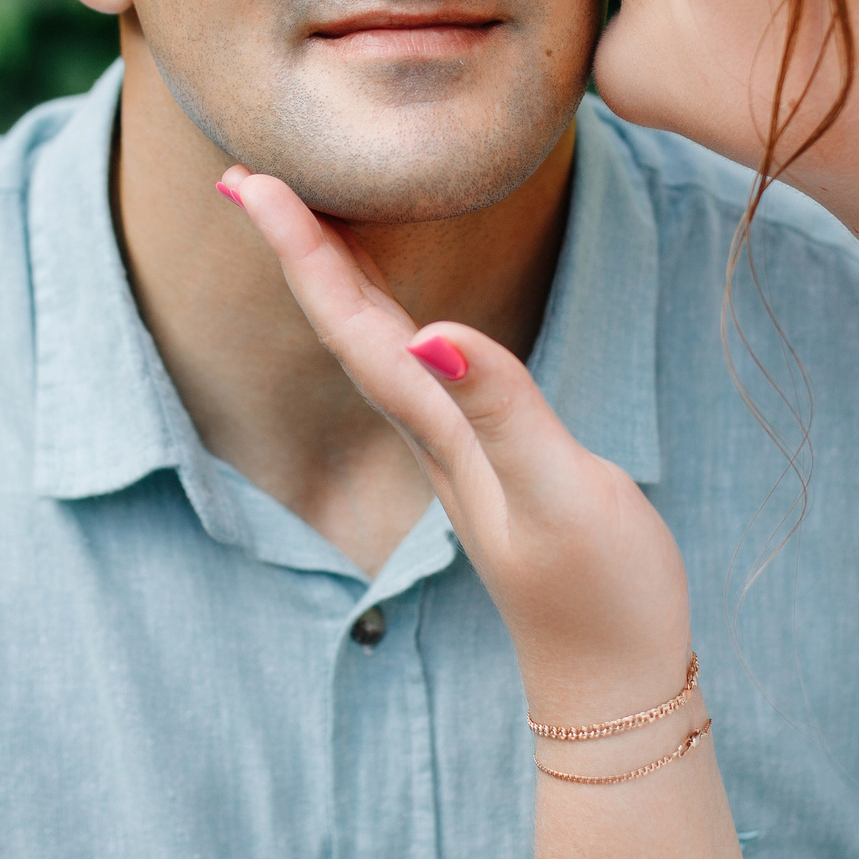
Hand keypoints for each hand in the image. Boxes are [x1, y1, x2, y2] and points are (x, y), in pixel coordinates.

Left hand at [222, 167, 692, 721]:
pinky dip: (388, 314)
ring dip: (331, 276)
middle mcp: (431, 434)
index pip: (351, 324)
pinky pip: (414, 364)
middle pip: (345, 324)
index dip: (301, 248)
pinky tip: (397, 306)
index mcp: (437, 430)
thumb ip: (503, 411)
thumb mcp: (560, 493)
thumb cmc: (599, 593)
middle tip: (243, 174)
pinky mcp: (486, 459)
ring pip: (373, 343)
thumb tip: (433, 334)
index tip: (248, 180)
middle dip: (296, 247)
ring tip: (298, 215)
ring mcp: (454, 449)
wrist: (614, 684)